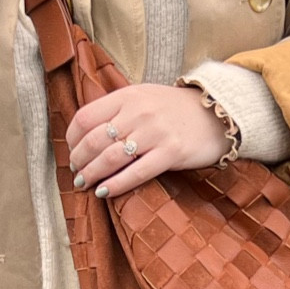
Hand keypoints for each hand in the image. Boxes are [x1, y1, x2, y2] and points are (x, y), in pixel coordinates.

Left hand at [67, 82, 231, 201]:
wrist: (217, 113)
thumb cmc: (175, 109)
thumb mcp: (144, 97)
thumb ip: (117, 109)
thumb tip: (86, 133)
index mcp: (128, 96)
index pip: (85, 117)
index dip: (72, 139)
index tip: (72, 152)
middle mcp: (139, 112)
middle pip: (95, 140)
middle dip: (80, 161)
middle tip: (77, 173)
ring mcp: (156, 132)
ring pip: (111, 158)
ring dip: (92, 174)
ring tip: (85, 184)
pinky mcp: (171, 152)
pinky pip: (136, 173)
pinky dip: (116, 185)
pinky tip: (105, 192)